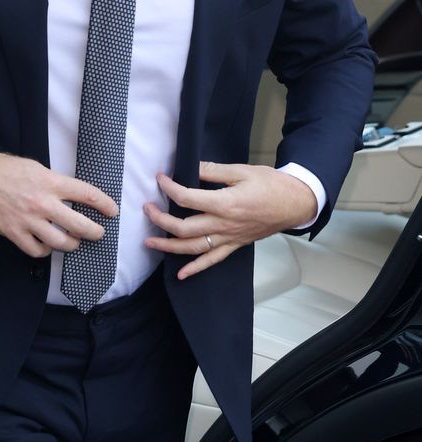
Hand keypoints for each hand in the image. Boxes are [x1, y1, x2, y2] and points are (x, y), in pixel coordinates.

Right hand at [0, 152, 118, 257]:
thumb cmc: (5, 170)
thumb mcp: (35, 167)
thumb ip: (54, 181)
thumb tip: (72, 194)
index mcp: (50, 182)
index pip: (86, 194)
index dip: (104, 204)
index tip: (112, 211)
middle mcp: (42, 203)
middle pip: (79, 225)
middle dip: (94, 232)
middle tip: (98, 233)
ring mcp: (28, 220)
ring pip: (61, 242)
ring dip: (72, 244)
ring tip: (74, 242)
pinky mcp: (14, 233)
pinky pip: (37, 250)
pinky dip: (46, 250)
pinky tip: (47, 245)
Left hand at [144, 161, 317, 279]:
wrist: (295, 203)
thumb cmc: (271, 185)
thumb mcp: (242, 170)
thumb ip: (213, 171)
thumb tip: (190, 167)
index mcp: (225, 203)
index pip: (187, 198)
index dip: (169, 187)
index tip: (160, 178)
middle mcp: (224, 224)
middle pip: (184, 228)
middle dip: (161, 220)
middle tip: (147, 209)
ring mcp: (229, 238)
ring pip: (193, 248)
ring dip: (169, 247)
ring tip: (150, 242)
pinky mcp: (235, 245)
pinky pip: (212, 260)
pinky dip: (195, 268)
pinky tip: (180, 274)